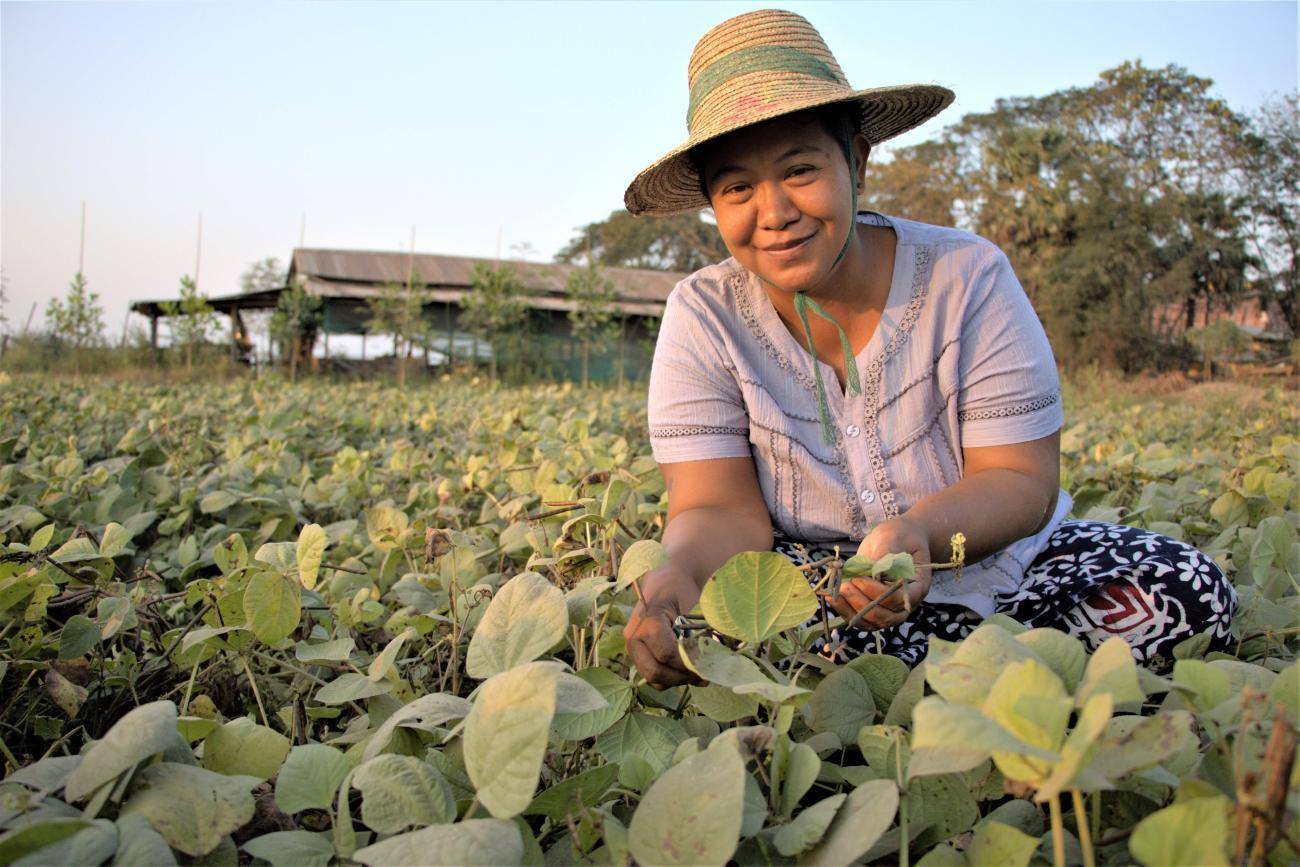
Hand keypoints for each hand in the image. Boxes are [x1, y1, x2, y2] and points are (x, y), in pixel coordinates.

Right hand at [625, 566, 705, 689]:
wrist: (666, 580)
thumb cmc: (682, 589)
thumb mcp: (694, 606)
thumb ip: (699, 635)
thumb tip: (711, 662)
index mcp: (647, 621)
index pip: (666, 654)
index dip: (688, 665)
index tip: (708, 667)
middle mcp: (633, 636)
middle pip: (655, 671)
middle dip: (682, 677)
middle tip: (704, 676)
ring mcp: (632, 647)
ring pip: (653, 678)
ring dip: (676, 680)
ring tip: (697, 674)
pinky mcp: (637, 654)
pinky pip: (652, 676)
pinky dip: (670, 678)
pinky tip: (685, 670)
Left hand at [824, 517, 931, 630]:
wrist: (896, 541)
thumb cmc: (899, 536)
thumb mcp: (893, 538)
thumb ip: (884, 553)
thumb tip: (872, 571)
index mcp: (917, 586)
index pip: (899, 600)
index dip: (877, 593)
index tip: (859, 579)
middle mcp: (905, 603)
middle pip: (885, 617)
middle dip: (861, 604)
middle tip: (844, 587)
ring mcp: (890, 609)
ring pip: (871, 622)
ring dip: (850, 610)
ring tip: (834, 594)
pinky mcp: (874, 607)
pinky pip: (860, 618)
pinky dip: (845, 611)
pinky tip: (831, 598)